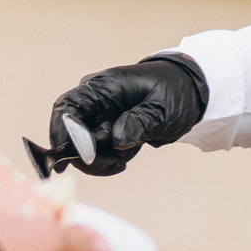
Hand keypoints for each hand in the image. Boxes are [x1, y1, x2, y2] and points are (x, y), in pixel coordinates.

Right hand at [47, 54, 207, 175]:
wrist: (188, 92)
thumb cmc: (175, 93)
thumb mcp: (164, 109)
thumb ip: (139, 123)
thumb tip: (115, 140)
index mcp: (104, 87)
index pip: (67, 107)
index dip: (62, 133)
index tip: (72, 158)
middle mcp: (94, 100)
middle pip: (70, 132)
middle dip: (87, 155)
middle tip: (115, 163)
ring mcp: (97, 115)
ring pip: (81, 147)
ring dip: (102, 159)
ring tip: (128, 155)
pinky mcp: (103, 130)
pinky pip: (94, 152)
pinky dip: (107, 160)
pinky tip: (126, 155)